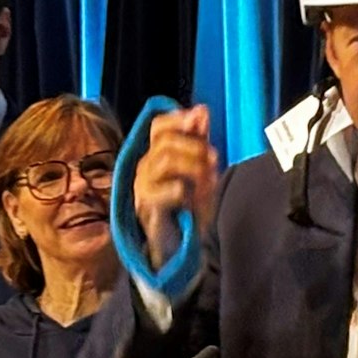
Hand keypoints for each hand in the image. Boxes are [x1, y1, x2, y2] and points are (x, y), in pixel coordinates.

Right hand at [133, 105, 217, 262]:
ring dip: (194, 167)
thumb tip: (201, 110)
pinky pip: (169, 189)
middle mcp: (145, 167)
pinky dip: (188, 191)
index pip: (159, 126)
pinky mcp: (147, 207)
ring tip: (207, 182)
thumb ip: (198, 141)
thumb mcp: (199, 170)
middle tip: (214, 160)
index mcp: (156, 156)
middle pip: (166, 141)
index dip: (178, 119)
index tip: (199, 120)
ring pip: (166, 160)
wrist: (177, 247)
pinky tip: (194, 201)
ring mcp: (143, 187)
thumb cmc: (186, 209)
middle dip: (195, 147)